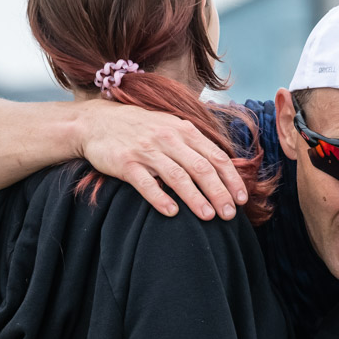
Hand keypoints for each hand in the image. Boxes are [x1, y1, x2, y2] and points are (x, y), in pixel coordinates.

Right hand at [76, 99, 248, 219]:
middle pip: (202, 168)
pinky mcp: (125, 163)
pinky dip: (160, 198)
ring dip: (196, 198)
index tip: (242, 199)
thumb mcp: (171, 127)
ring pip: (178, 176)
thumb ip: (195, 144)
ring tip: (209, 216)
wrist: (96, 122)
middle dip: (219, 193)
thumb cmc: (140, 128)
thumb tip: (225, 168)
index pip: (216, 156)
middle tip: (230, 214)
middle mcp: (168, 138)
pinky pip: (146, 183)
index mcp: (184, 130)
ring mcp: (147, 150)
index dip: (231, 179)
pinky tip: (172, 213)